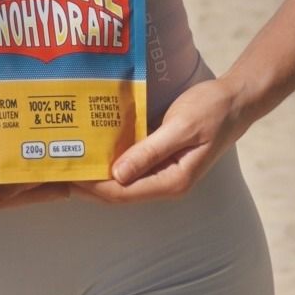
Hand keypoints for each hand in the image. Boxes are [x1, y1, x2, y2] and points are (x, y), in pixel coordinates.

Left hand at [70, 76, 249, 204]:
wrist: (235, 100)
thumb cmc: (210, 111)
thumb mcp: (181, 127)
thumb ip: (150, 151)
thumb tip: (117, 175)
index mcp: (173, 181)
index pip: (124, 193)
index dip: (94, 188)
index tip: (68, 175)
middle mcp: (166, 183)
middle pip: (119, 193)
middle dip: (89, 185)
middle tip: (59, 171)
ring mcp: (163, 172)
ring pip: (123, 182)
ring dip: (97, 175)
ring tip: (69, 163)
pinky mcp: (160, 158)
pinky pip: (130, 166)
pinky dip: (111, 161)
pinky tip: (93, 150)